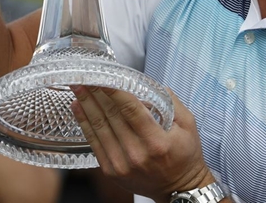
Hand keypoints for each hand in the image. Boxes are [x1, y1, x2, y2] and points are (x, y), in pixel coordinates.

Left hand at [70, 86, 214, 201]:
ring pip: (99, 127)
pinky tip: (78, 107)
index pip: (131, 110)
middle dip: (95, 93)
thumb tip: (152, 84)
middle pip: (111, 116)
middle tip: (84, 75)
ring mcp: (121, 164)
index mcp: (157, 141)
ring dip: (86, 104)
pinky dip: (84, 123)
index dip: (114, 91)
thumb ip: (172, 102)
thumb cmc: (185, 156)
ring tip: (77, 86)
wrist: (179, 190)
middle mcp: (137, 153)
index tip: (102, 76)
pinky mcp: (112, 171)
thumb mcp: (189, 126)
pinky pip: (94, 142)